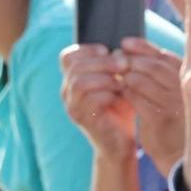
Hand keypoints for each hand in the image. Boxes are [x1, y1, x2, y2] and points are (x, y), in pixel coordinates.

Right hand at [61, 42, 138, 159]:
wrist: (121, 142)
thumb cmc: (121, 109)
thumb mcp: (119, 83)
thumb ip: (116, 66)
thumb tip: (122, 48)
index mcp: (73, 79)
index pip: (68, 56)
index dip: (87, 49)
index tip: (107, 50)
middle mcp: (67, 92)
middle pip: (75, 66)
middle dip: (102, 62)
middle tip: (123, 64)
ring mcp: (72, 106)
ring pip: (80, 82)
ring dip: (105, 78)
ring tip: (122, 82)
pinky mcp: (82, 119)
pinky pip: (90, 99)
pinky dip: (108, 94)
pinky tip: (121, 96)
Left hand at [118, 37, 186, 171]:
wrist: (182, 154)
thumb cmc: (176, 118)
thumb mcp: (175, 92)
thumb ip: (161, 71)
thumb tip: (131, 48)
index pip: (164, 56)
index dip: (143, 47)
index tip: (125, 43)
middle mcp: (186, 89)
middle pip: (152, 65)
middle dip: (130, 60)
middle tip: (115, 58)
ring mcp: (173, 104)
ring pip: (141, 80)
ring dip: (125, 76)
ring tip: (117, 76)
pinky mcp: (159, 119)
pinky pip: (135, 99)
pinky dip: (125, 92)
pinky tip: (121, 92)